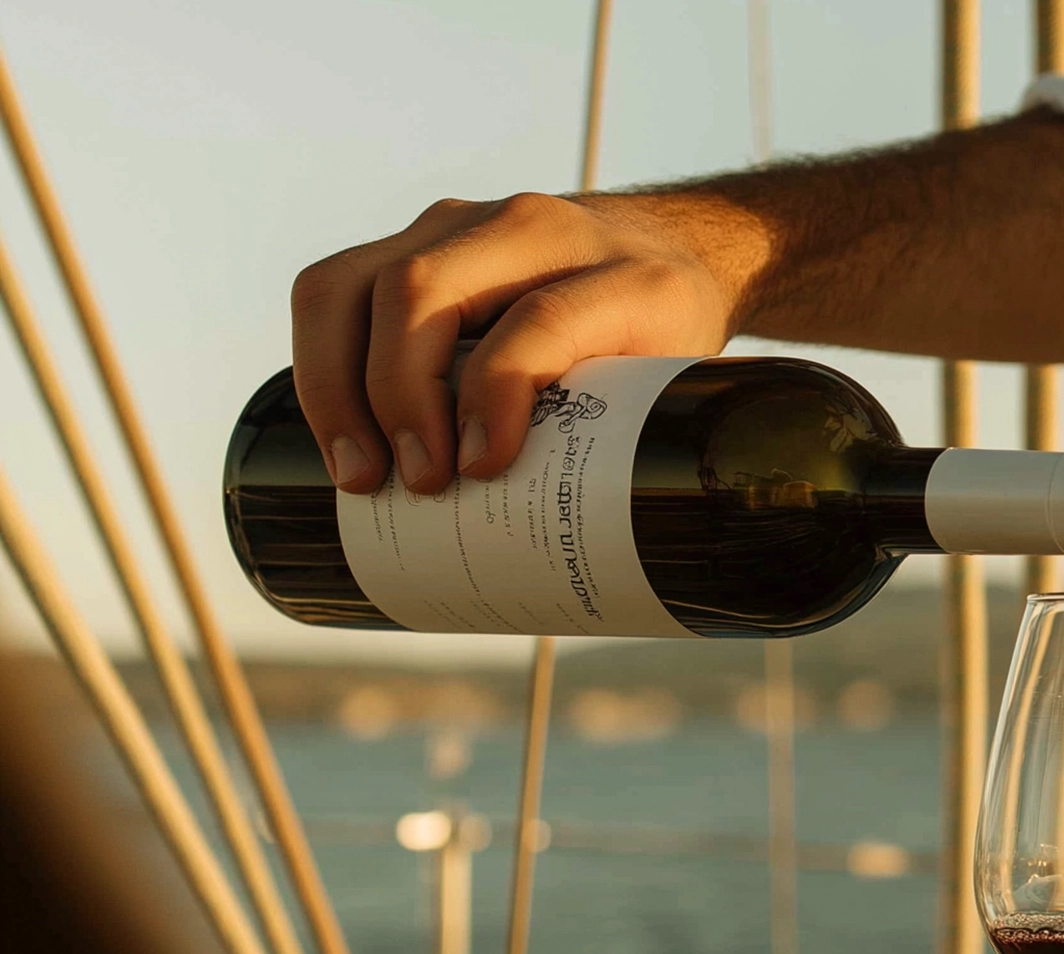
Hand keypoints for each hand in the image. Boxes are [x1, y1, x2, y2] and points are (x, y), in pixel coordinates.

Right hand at [289, 191, 759, 494]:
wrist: (669, 251)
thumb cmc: (667, 335)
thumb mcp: (679, 382)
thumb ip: (643, 434)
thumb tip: (599, 552)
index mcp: (618, 271)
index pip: (540, 319)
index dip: (501, 393)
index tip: (484, 468)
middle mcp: (529, 228)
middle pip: (421, 288)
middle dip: (400, 393)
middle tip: (417, 482)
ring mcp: (458, 227)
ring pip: (354, 283)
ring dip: (337, 383)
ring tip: (360, 474)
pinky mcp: (411, 243)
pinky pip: (332, 291)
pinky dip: (320, 366)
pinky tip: (340, 437)